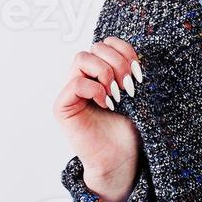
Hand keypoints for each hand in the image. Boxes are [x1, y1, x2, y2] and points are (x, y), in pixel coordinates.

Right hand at [53, 37, 146, 196]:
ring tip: (118, 94)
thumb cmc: (128, 129)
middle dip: (118, 63)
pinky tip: (107, 104)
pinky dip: (94, 89)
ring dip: (105, 73)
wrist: (121, 158)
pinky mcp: (63, 106)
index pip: (107, 43)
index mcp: (102, 72)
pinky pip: (75, 83)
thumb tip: (134, 56)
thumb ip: (130, 71)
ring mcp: (71, 91)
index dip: (124, 51)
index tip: (139, 72)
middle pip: (95, 47)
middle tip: (129, 86)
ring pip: (82, 58)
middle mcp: (84, 77)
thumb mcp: (135, 93)